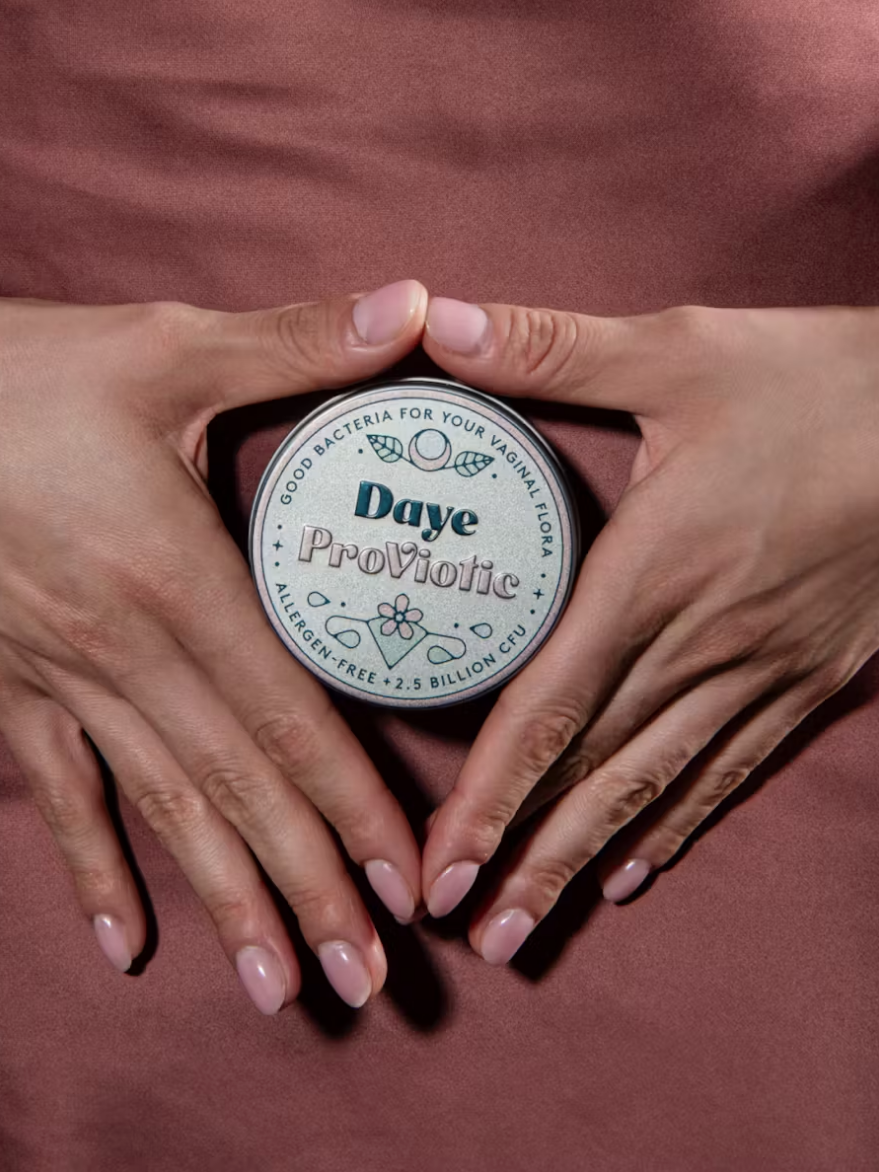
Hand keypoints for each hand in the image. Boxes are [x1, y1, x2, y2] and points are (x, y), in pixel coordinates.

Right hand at [0, 281, 426, 1010]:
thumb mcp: (168, 344)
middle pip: (234, 791)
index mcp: (174, 578)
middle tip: (366, 980)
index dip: (350, 805)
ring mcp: (62, 681)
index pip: (285, 718)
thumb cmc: (27, 374)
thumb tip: (416, 307)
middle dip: (308, 889)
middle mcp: (123, 653)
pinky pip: (58, 794)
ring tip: (281, 988)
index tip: (405, 882)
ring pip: (160, 813)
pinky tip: (126, 942)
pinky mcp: (14, 687)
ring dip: (227, 903)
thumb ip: (298, 341)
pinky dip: (93, 868)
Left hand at [420, 296, 878, 962]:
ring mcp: (760, 671)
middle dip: (524, 857)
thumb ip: (553, 350)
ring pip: (657, 788)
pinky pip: (731, 768)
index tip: (439, 863)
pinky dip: (678, 824)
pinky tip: (638, 869)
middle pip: (594, 771)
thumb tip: (436, 322)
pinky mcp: (810, 677)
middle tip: (464, 929)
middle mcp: (700, 644)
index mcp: (652, 575)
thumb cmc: (819, 386)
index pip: (549, 707)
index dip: (488, 794)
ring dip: (587, 862)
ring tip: (531, 928)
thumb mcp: (682, 349)